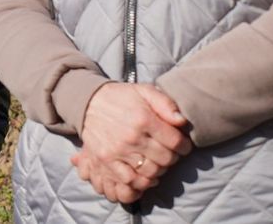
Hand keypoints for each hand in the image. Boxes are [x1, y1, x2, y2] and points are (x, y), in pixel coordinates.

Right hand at [72, 83, 191, 203]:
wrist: (88, 101)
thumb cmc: (121, 97)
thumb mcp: (145, 91)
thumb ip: (166, 103)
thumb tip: (182, 121)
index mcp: (143, 118)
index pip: (176, 142)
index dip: (184, 146)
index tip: (182, 144)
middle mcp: (131, 136)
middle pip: (166, 159)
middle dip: (172, 157)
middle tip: (168, 152)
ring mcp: (118, 150)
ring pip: (151, 172)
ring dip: (159, 169)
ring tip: (157, 161)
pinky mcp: (107, 160)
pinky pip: (131, 180)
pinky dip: (142, 180)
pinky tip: (144, 172)